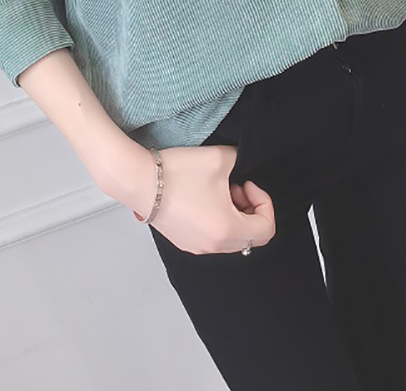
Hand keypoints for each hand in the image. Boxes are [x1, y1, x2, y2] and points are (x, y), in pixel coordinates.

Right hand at [112, 143, 275, 254]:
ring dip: (234, 215)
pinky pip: (214, 238)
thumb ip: (243, 161)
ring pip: (232, 239)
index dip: (264, 203)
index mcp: (227, 230)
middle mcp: (213, 246)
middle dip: (250, 209)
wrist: (138, 180)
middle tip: (236, 187)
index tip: (247, 184)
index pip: (266, 229)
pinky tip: (204, 198)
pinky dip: (218, 221)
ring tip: (218, 191)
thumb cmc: (177, 172)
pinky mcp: (185, 242)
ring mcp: (197, 247)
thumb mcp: (221, 158)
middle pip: (251, 237)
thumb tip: (245, 166)